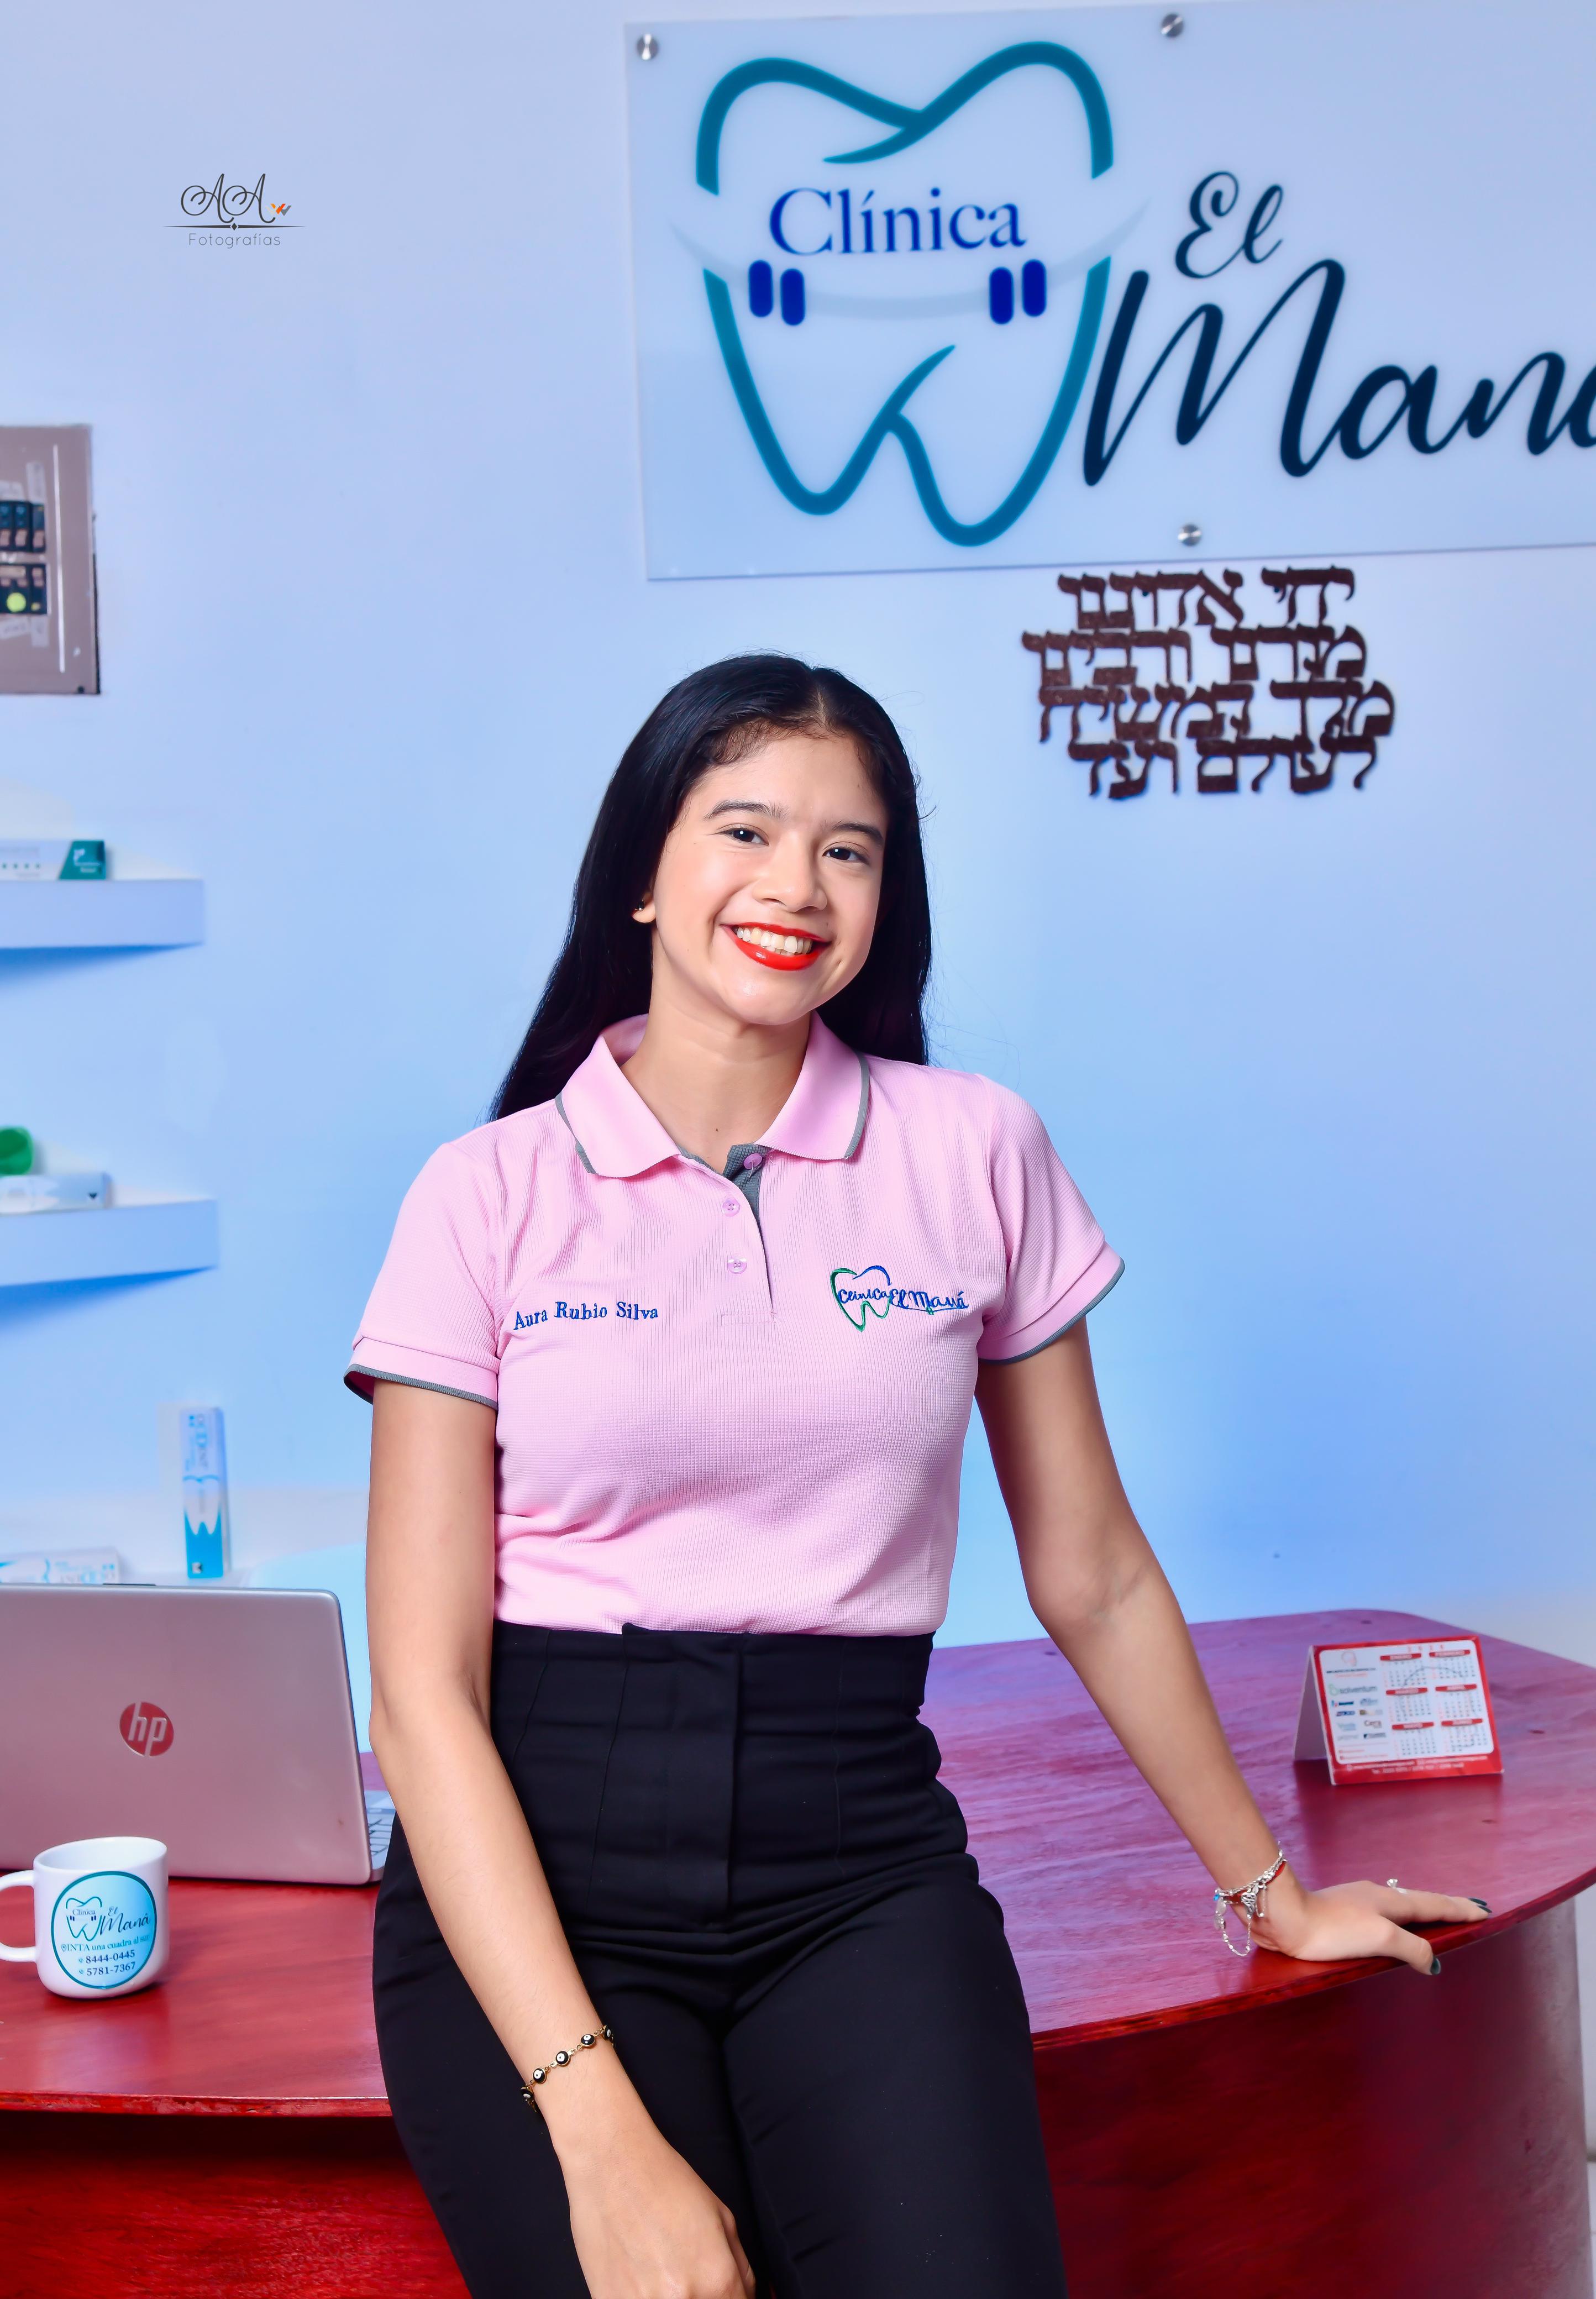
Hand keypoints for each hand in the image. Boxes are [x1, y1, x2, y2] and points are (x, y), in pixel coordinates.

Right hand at [554, 2079, 755, 2298]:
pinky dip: (642, 2296)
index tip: (724, 2291)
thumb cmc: (666, 2183)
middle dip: (706, 2297)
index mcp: (717, 2280)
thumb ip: (741, 2271)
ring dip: (672, 2297)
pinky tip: (640, 2273)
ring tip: (661, 2269)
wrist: (610, 2165)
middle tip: (689, 2273)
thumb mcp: (723, 2219)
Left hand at [1250, 1867, 1489, 1973]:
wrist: (1287, 1918)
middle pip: (1421, 1901)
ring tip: (1437, 1919)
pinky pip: (1383, 1916)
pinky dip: (1400, 1921)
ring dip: (1423, 1912)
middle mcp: (1378, 1897)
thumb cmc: (1334, 1928)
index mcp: (1391, 1901)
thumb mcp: (1381, 1937)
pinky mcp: (1341, 1916)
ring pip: (1401, 1906)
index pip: (1436, 1904)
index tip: (1485, 1910)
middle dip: (1447, 1907)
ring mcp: (1358, 1903)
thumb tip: (1434, 1962)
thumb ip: (1412, 1947)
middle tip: (1470, 1910)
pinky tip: (1391, 1927)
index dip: (1461, 1909)